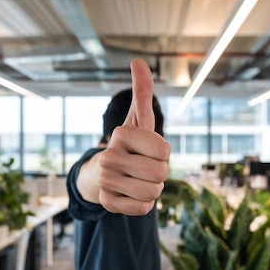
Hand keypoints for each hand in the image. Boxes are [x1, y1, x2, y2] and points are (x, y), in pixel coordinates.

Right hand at [97, 59, 170, 214]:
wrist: (104, 172)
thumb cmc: (131, 144)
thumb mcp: (140, 119)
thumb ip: (143, 92)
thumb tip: (138, 61)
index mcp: (122, 134)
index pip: (164, 150)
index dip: (163, 152)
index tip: (150, 149)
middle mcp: (109, 156)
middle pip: (161, 173)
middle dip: (159, 173)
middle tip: (145, 167)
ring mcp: (106, 180)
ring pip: (153, 193)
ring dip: (152, 189)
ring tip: (138, 180)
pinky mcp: (106, 202)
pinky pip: (142, 208)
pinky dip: (142, 203)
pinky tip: (130, 193)